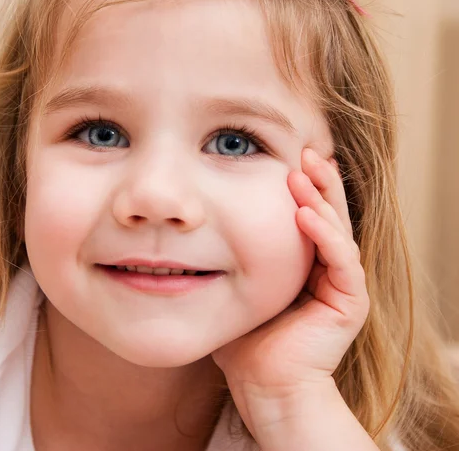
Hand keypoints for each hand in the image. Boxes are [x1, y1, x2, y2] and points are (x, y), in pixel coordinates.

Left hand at [211, 146, 369, 409]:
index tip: (283, 154)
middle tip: (301, 149)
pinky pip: (341, 260)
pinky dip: (323, 234)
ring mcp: (342, 283)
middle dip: (316, 179)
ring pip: (336, 229)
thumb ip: (223, 258)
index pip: (308, 212)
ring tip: (301, 170)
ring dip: (319, 198)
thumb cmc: (245, 338)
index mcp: (305, 262)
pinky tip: (303, 213)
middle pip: (328, 212)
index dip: (301, 184)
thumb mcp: (234, 285)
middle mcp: (328, 267)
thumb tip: (187, 227)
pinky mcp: (350, 302)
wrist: (264, 385)